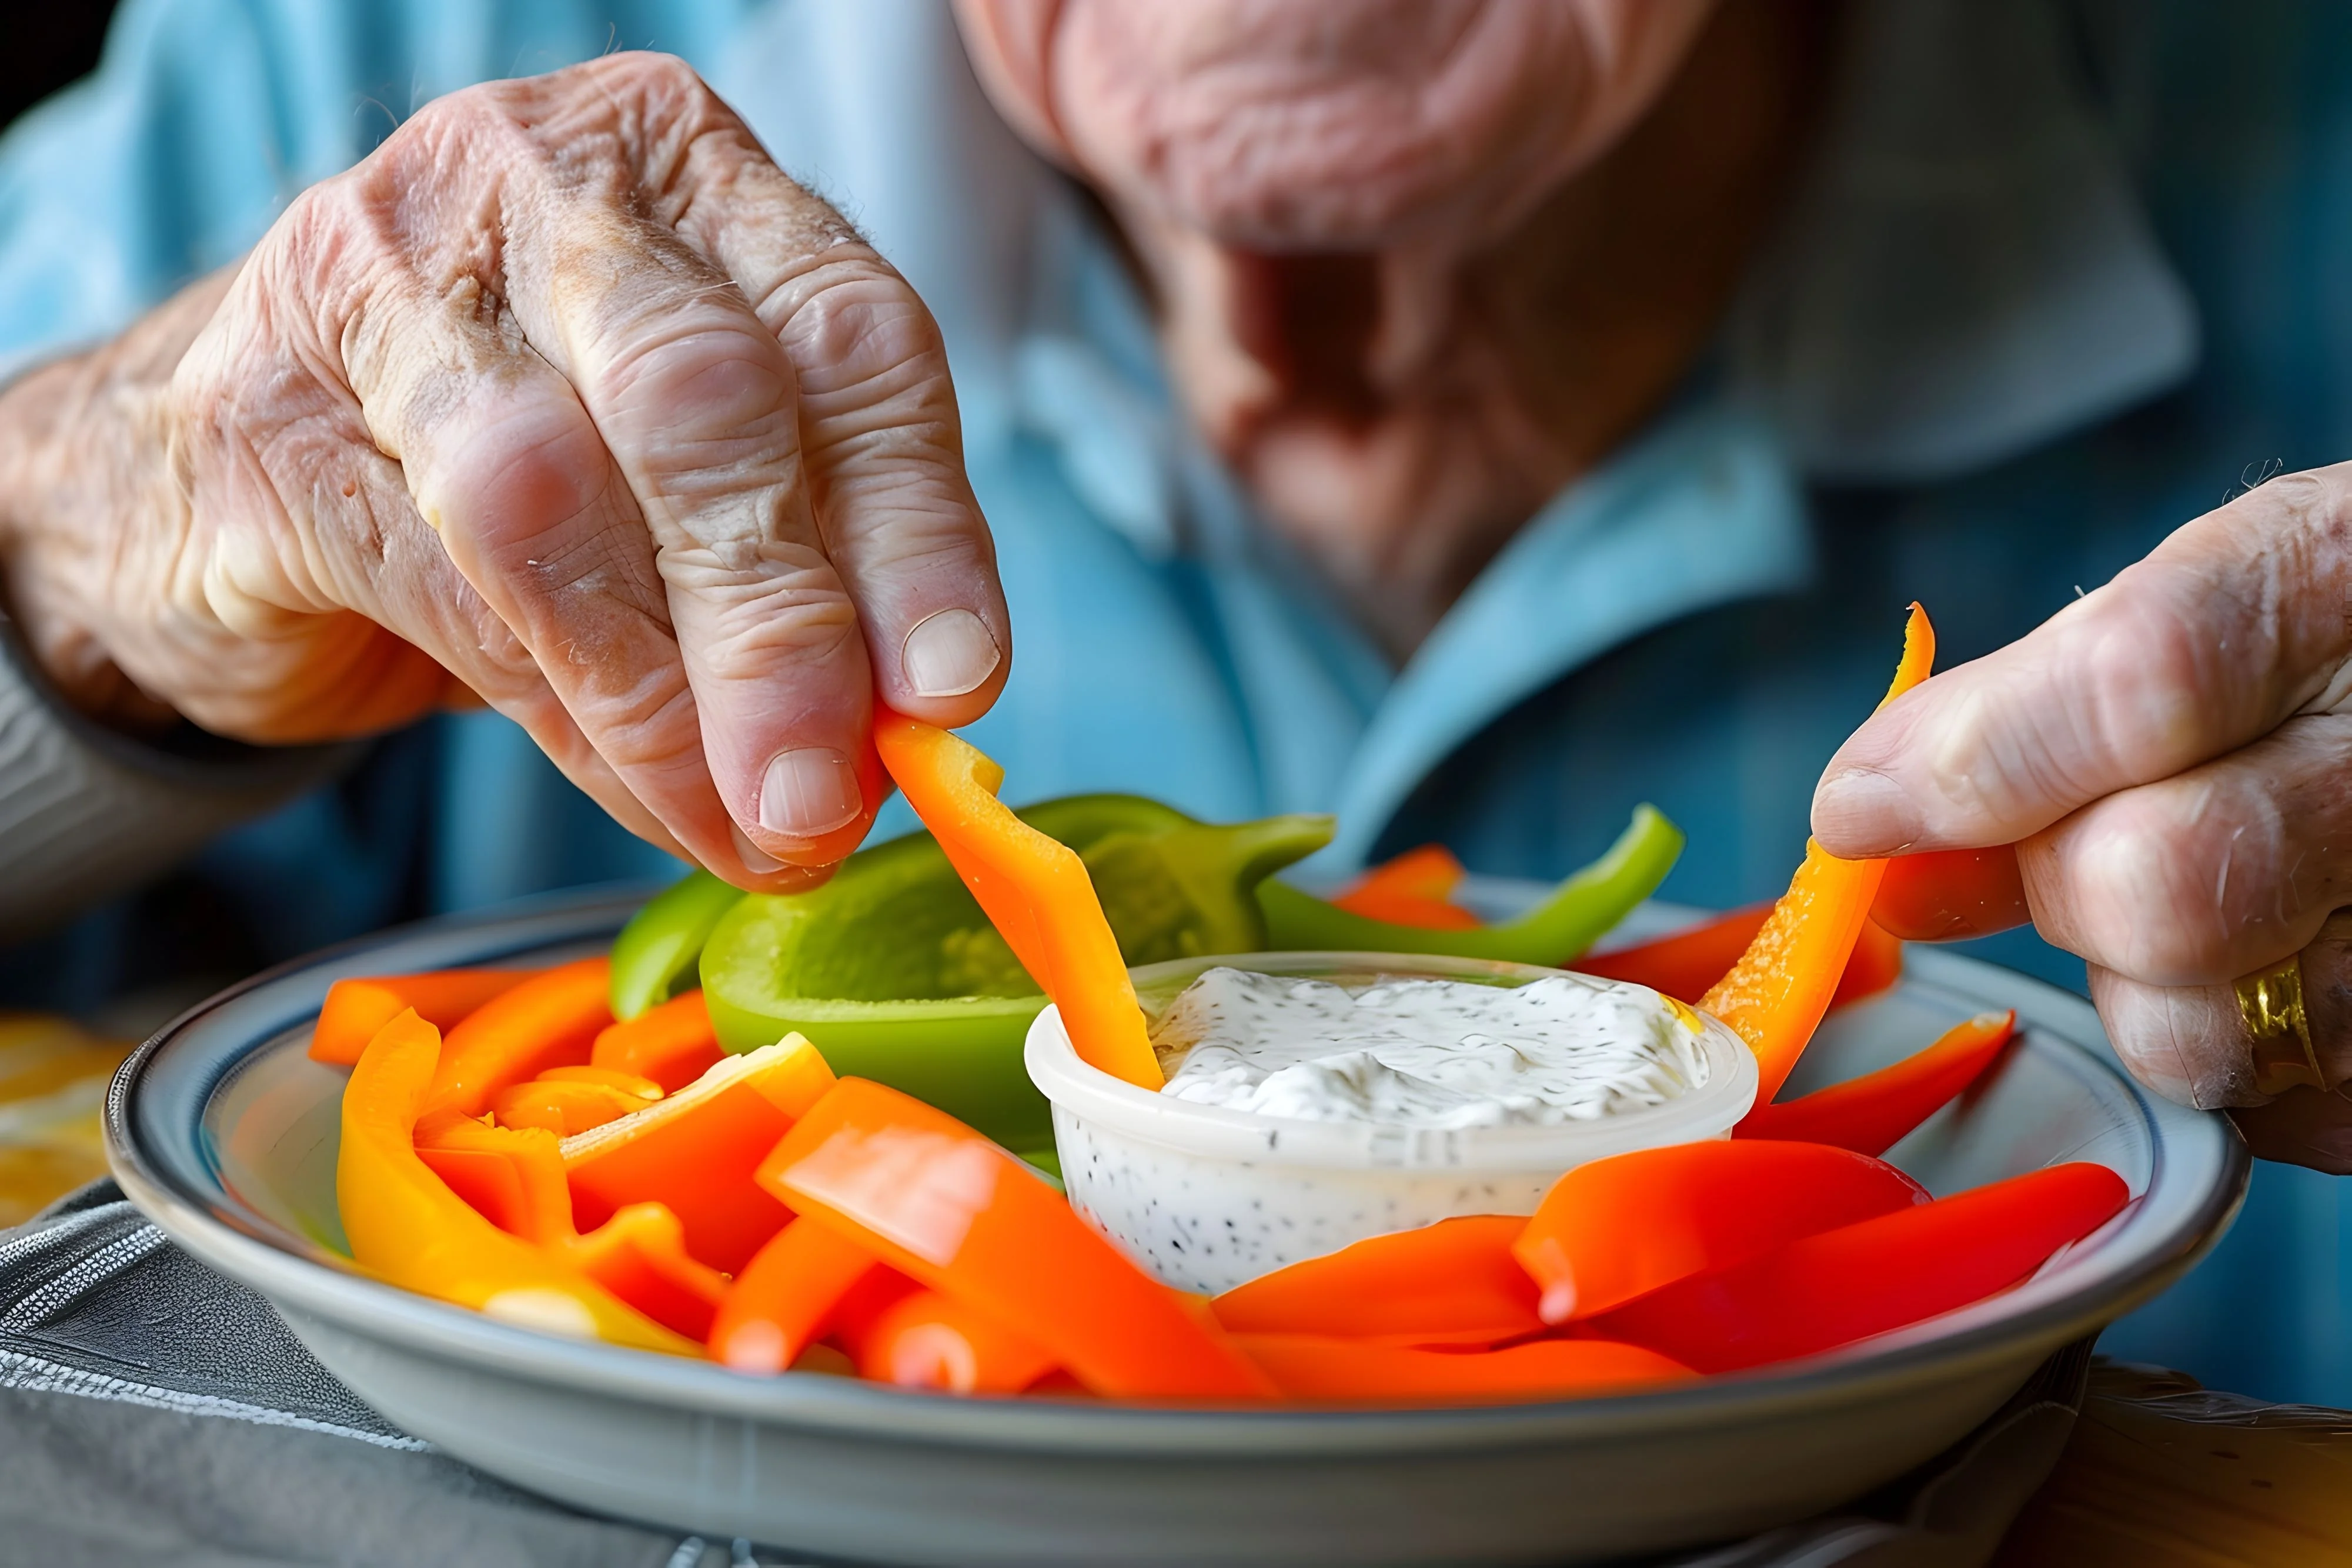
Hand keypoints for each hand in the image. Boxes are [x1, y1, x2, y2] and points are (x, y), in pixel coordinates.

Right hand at [0, 53, 1009, 887]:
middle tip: (829, 791)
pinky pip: (444, 588)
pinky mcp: (264, 420)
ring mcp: (373, 282)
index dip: (918, 523)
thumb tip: (915, 722)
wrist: (233, 468)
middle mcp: (531, 181)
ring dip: (670, 695)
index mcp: (682, 162)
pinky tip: (639, 792)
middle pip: (701, 400)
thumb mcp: (693, 463)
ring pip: (556, 495)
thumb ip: (810, 547)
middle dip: (783, 623)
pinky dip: (569, 717)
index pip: (847, 329)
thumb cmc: (515, 448)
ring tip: (746, 822)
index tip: (955, 688)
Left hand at [1812, 464, 2351, 1166]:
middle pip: (2159, 881)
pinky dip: (2237, 1065)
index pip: (2137, 680)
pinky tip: (2263, 980)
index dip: (1971, 762)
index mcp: (2336, 577)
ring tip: (2195, 922)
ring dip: (2147, 995)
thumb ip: (2032, 712)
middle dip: (2065, 892)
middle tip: (2074, 864)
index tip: (1856, 810)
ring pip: (2214, 1022)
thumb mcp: (2208, 609)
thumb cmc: (2324, 647)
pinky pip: (2289, 1104)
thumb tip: (1865, 824)